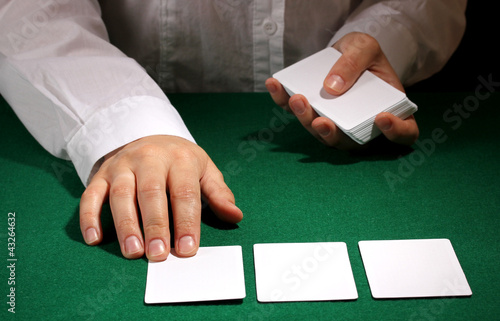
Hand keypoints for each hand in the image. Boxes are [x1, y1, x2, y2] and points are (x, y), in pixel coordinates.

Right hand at [79, 135, 242, 260]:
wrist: (148, 135)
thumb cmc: (179, 160)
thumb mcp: (204, 169)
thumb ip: (218, 193)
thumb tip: (235, 216)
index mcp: (179, 158)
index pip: (184, 192)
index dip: (186, 222)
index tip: (187, 249)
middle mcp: (149, 158)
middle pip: (151, 193)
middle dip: (155, 225)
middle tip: (158, 255)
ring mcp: (122, 165)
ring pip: (120, 194)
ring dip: (125, 225)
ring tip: (133, 252)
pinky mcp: (101, 174)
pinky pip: (91, 195)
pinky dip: (89, 217)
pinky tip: (94, 239)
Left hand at [266, 32, 418, 148]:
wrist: (345, 51)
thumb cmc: (364, 54)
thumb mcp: (365, 48)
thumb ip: (354, 63)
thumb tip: (333, 87)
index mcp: (391, 112)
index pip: (405, 133)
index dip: (396, 132)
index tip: (382, 118)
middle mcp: (363, 126)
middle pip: (352, 142)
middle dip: (333, 134)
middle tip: (320, 120)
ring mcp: (337, 124)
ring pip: (323, 135)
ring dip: (307, 120)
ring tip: (297, 98)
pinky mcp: (314, 115)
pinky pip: (299, 114)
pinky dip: (284, 102)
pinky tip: (274, 85)